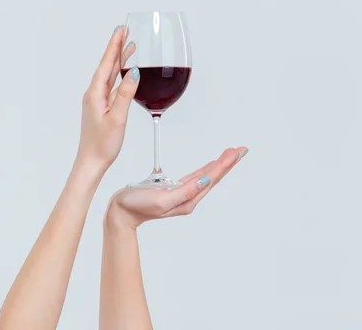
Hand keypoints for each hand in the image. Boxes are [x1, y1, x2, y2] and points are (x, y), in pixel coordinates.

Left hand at [76, 26, 138, 170]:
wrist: (91, 162)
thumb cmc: (103, 144)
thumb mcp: (118, 118)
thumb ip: (126, 94)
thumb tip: (134, 72)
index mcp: (95, 93)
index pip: (107, 63)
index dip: (114, 45)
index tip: (120, 29)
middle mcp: (94, 94)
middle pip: (107, 65)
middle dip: (117, 48)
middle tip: (125, 31)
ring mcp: (97, 101)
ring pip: (110, 75)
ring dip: (119, 61)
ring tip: (129, 47)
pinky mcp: (101, 108)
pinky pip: (111, 86)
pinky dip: (119, 76)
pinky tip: (126, 74)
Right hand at [105, 147, 248, 228]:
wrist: (120, 213)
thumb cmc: (136, 205)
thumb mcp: (162, 199)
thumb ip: (185, 191)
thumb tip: (206, 180)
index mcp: (187, 200)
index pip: (211, 178)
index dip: (224, 164)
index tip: (235, 152)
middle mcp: (188, 198)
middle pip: (213, 177)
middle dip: (227, 163)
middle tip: (241, 149)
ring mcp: (182, 194)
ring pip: (206, 176)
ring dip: (219, 165)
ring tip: (230, 154)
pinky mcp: (173, 190)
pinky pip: (194, 178)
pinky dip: (205, 169)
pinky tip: (210, 166)